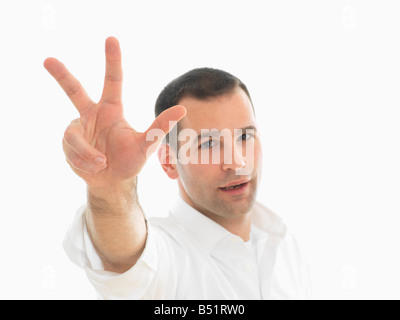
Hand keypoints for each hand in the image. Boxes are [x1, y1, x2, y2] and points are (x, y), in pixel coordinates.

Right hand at [44, 37, 185, 188]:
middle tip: (48, 59)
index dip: (112, 60)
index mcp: (111, 109)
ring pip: (75, 136)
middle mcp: (92, 114)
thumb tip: (182, 109)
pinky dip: (85, 162)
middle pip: (75, 91)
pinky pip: (72, 150)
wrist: (112, 182)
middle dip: (61, 75)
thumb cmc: (130, 161)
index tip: (111, 39)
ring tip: (102, 163)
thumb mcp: (146, 145)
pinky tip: (93, 167)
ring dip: (89, 153)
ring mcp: (78, 129)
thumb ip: (160, 127)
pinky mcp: (67, 143)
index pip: (113, 81)